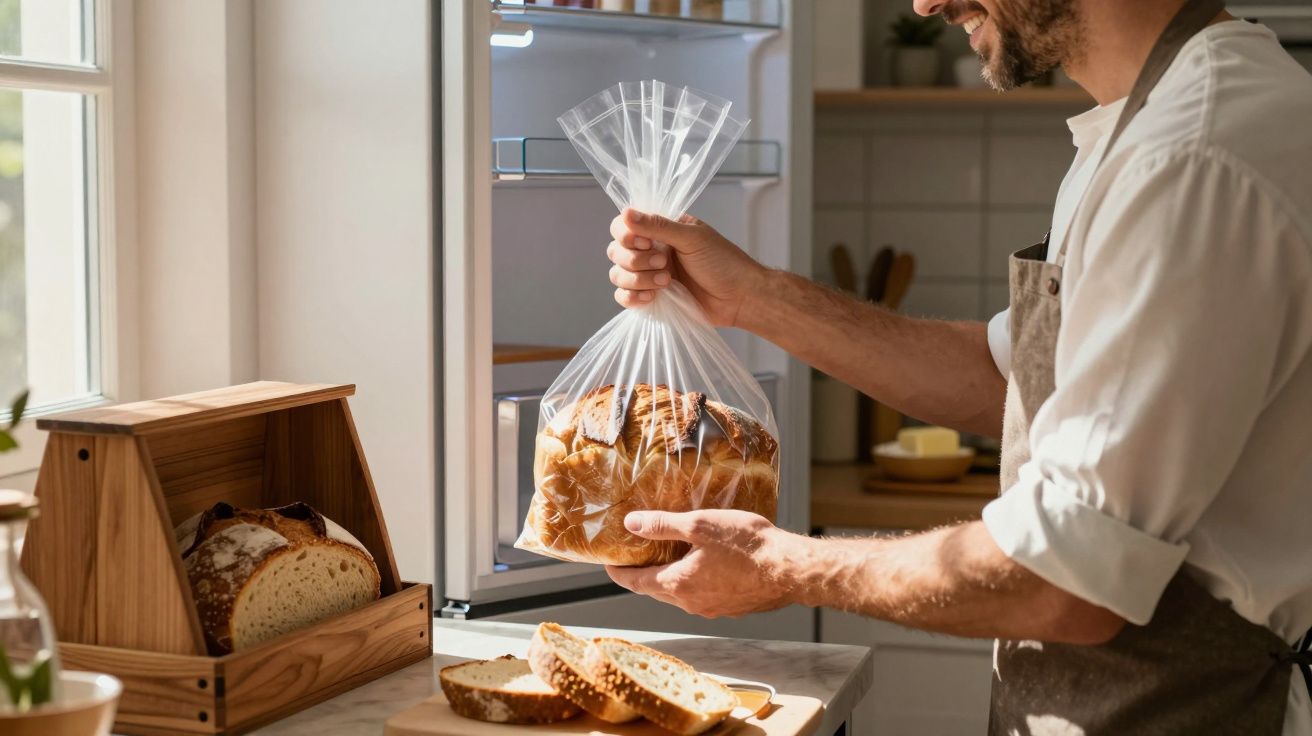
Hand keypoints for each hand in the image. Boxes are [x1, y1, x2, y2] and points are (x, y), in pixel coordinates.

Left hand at [604, 509, 799, 617]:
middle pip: (655, 590)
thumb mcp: (700, 525)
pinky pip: (701, 596)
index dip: (619, 572)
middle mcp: (691, 603)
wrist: (789, 570)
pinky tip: (702, 566)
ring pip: (679, 595)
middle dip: (642, 575)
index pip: (636, 582)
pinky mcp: (731, 608)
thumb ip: (662, 526)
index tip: (609, 563)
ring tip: (667, 558)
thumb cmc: (747, 545)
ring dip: (668, 579)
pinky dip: (692, 583)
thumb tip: (631, 525)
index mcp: (678, 584)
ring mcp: (712, 609)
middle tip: (634, 557)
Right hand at [607, 209, 767, 327]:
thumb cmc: (723, 262)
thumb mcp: (692, 238)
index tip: (647, 243)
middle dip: (635, 260)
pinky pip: (624, 297)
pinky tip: (653, 297)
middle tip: (664, 263)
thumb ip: (658, 226)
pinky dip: (633, 297)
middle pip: (616, 251)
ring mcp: (649, 276)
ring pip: (618, 275)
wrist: (740, 297)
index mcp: (660, 230)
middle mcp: (651, 251)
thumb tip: (626, 213)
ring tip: (667, 282)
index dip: (626, 235)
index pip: (623, 226)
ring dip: (637, 279)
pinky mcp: (652, 299)